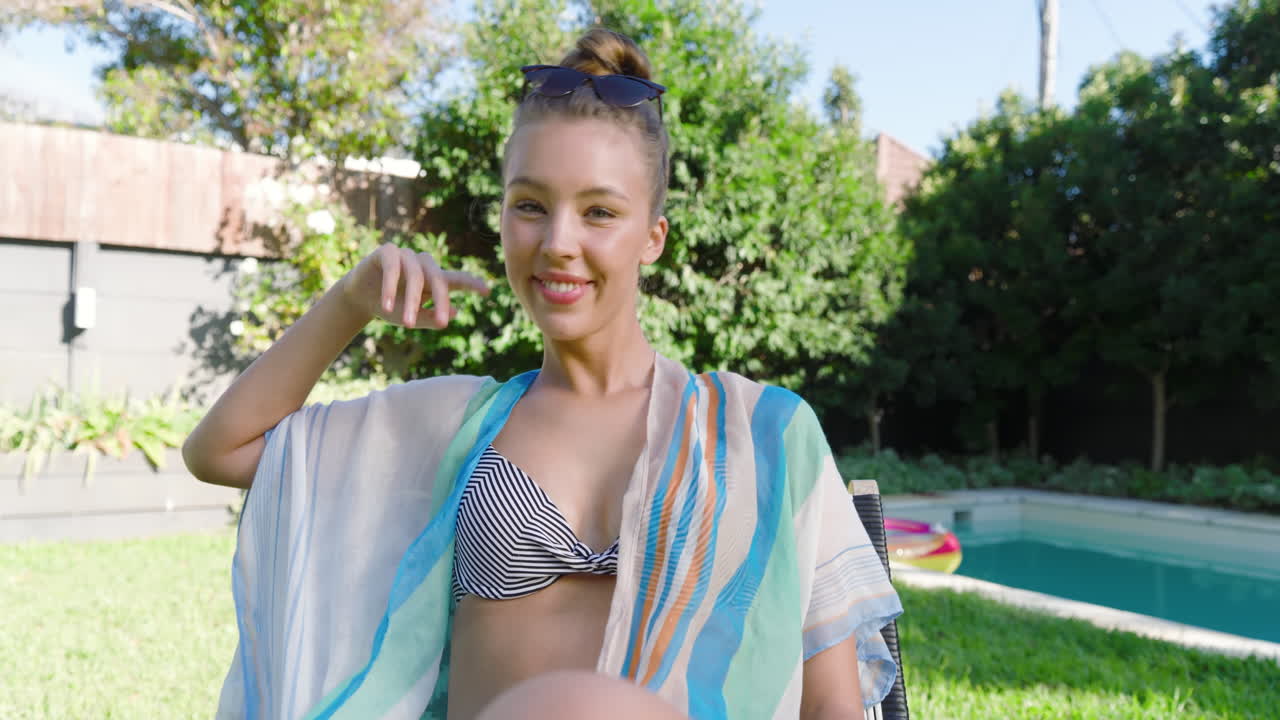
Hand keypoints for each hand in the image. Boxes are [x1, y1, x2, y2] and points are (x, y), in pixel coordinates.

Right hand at [339, 242, 489, 328]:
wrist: (359, 300)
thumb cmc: (391, 308)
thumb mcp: (411, 318)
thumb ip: (430, 317)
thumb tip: (455, 311)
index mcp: (433, 280)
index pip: (457, 280)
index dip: (472, 284)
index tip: (487, 291)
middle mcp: (423, 264)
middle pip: (439, 279)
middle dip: (441, 302)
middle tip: (443, 323)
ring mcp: (406, 256)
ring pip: (416, 276)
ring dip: (411, 301)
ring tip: (407, 323)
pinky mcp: (387, 252)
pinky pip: (393, 267)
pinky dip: (390, 287)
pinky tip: (386, 306)